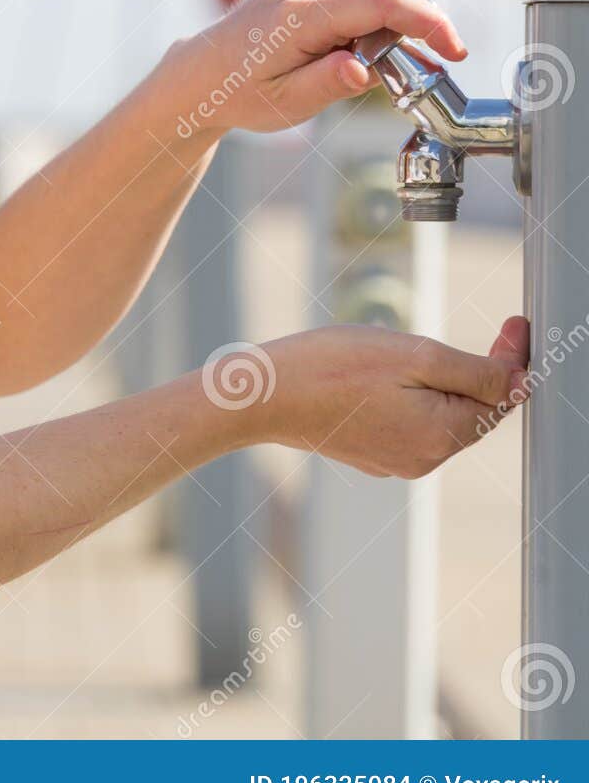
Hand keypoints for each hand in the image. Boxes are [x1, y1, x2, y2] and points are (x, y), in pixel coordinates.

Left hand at [157, 0, 468, 137]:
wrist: (209, 70)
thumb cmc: (245, 91)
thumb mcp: (286, 103)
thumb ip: (328, 84)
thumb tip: (363, 69)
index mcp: (299, 14)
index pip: (383, 5)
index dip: (429, 24)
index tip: (455, 50)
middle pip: (385, 9)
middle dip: (391, 47)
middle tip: (359, 80)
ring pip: (377, 4)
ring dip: (372, 36)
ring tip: (327, 61)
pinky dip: (360, 22)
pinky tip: (326, 40)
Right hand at [231, 316, 529, 478]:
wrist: (261, 395)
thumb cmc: (330, 368)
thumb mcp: (414, 355)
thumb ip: (476, 372)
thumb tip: (521, 383)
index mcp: (440, 437)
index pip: (501, 398)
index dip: (513, 358)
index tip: (517, 322)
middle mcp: (423, 459)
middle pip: (473, 411)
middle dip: (481, 371)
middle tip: (493, 328)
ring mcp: (394, 460)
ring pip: (441, 416)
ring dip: (443, 384)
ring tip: (418, 352)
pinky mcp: (370, 454)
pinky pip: (409, 423)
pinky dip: (412, 398)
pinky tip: (386, 376)